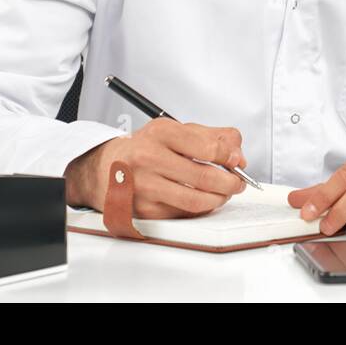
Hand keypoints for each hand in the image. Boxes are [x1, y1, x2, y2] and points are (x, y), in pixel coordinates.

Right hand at [65, 118, 248, 218]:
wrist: (107, 168)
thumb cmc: (146, 147)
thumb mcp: (177, 130)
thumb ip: (213, 136)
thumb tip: (238, 154)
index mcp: (161, 133)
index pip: (208, 147)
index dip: (230, 156)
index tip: (237, 160)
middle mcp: (149, 158)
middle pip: (205, 177)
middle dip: (231, 182)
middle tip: (238, 182)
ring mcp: (145, 186)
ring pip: (196, 201)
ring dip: (219, 199)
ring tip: (224, 193)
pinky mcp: (145, 210)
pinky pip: (183, 214)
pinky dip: (200, 209)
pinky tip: (202, 200)